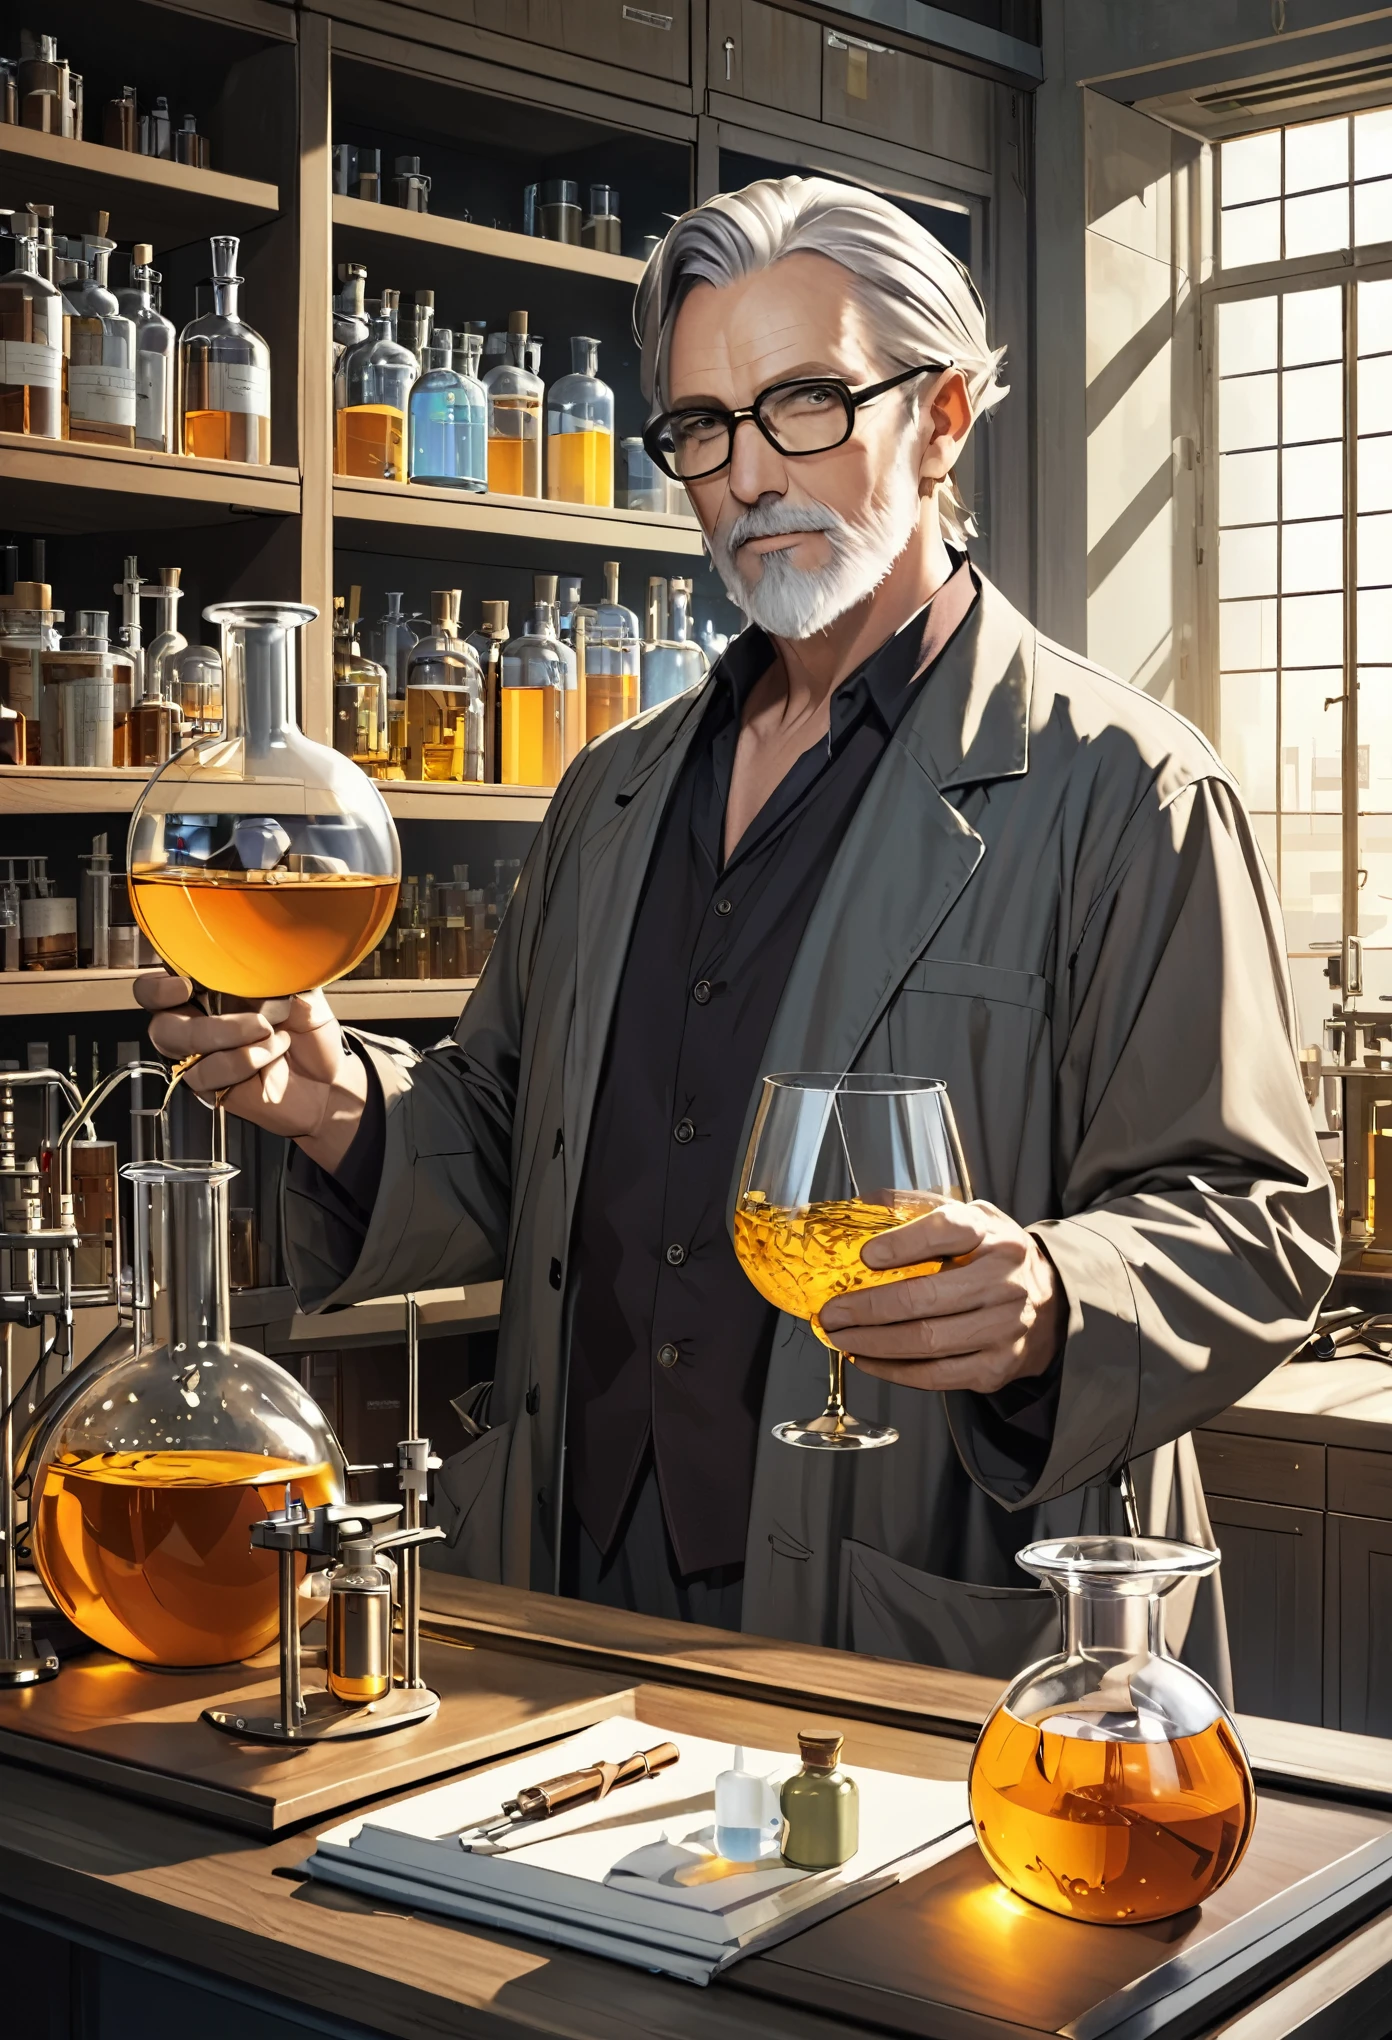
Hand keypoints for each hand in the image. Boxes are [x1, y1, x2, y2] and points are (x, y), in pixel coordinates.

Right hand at [134, 971, 368, 1170]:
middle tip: (216, 1003)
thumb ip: (274, 972)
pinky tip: (270, 1055)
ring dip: (224, 1033)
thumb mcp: (300, 991)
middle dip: (181, 1008)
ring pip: (177, 1042)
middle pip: (158, 1017)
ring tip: (267, 1030)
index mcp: (211, 991)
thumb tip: (258, 953)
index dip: (160, 985)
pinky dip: (243, 1060)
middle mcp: (199, 1022)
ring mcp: (202, 1056)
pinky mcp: (210, 1086)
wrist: (329, 1080)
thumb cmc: (311, 1033)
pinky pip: (205, 1073)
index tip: (186, 982)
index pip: (161, 985)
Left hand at [817, 1200, 1062, 1395]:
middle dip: (868, 1307)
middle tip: (831, 1312)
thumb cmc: (990, 1257)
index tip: (865, 1256)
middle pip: (927, 1297)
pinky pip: (936, 1375)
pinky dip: (893, 1370)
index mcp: (992, 1234)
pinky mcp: (997, 1366)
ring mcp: (1004, 1327)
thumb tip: (861, 1205)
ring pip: (927, 1341)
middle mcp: (1004, 1280)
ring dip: (873, 1342)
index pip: (947, 1230)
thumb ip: (917, 1209)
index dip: (902, 1243)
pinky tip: (866, 1359)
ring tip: (839, 1337)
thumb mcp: (967, 1219)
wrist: (1049, 1304)